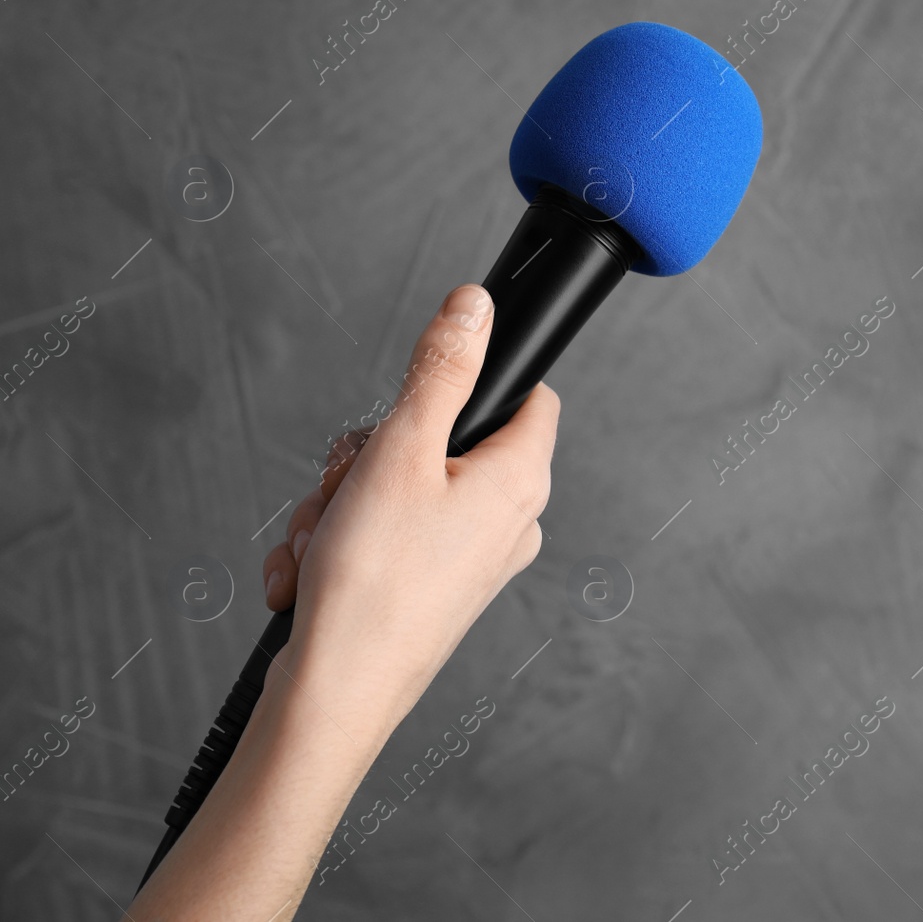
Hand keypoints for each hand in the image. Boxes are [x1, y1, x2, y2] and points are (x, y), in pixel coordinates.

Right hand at [263, 283, 557, 733]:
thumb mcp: (399, 452)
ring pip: (401, 487)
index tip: (418, 392)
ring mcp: (474, 557)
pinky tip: (310, 573)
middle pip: (445, 438)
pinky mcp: (436, 588)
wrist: (335, 700)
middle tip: (343, 485)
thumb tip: (475, 306)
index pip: (528, 393)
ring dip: (342, 503)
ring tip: (320, 541)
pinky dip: (339, 544)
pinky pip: (386, 535)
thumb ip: (439, 371)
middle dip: (371, 454)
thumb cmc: (373, 588)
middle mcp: (511, 519)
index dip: (472, 379)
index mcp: (520, 480)